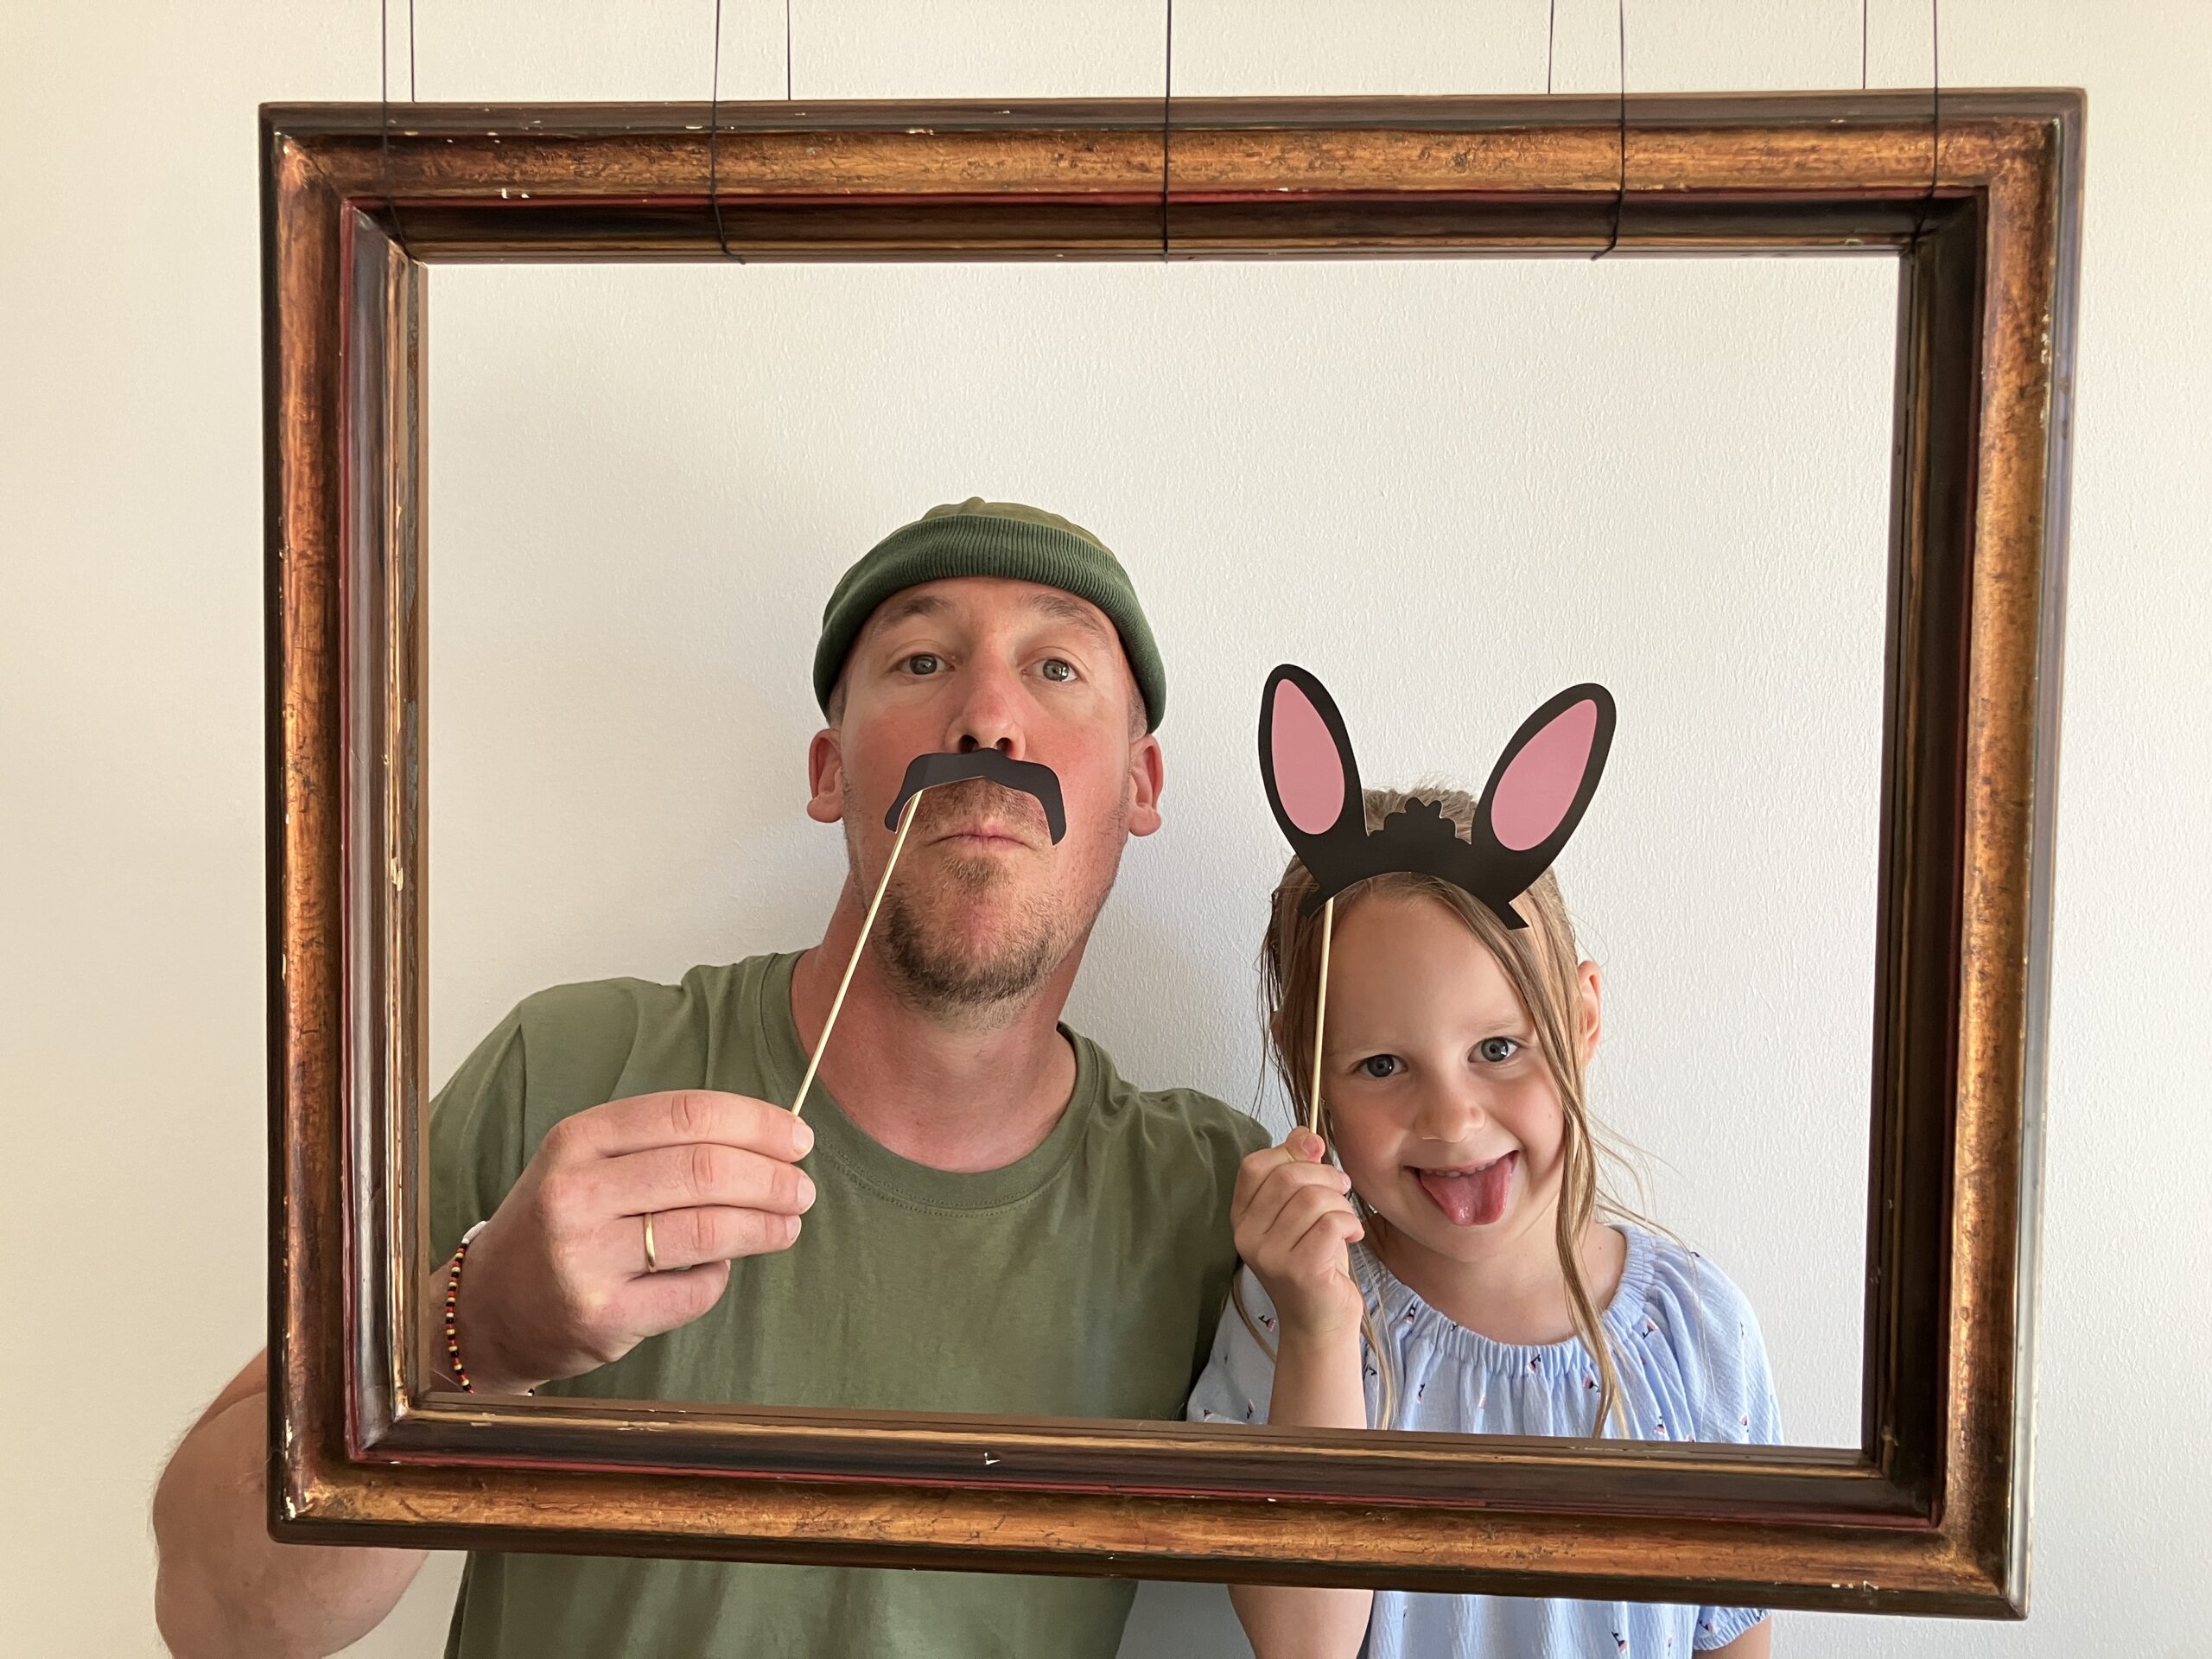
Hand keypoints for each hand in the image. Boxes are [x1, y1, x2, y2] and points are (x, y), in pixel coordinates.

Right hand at [449, 1090, 816, 1392]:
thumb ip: (662, 1145)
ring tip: (788, 1225)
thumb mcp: (588, 1163)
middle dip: (773, 1178)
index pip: (687, 1114)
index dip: (756, 1123)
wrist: (488, 1308)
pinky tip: (721, 1268)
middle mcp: (576, 1193)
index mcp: (579, 1139)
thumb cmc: (561, 1224)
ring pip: (709, 1229)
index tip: (798, 1138)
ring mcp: (585, 1258)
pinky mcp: (602, 1317)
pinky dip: (721, 1277)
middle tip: (803, 1188)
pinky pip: (694, 1290)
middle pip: (706, 1170)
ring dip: (766, 1226)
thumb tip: (768, 1141)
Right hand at [1230, 1127, 1365, 1348]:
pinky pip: (1331, 1224)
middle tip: (1342, 1190)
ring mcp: (1270, 1255)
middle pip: (1289, 1178)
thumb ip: (1298, 1172)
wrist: (1320, 1323)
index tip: (1318, 1154)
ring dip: (1341, 1203)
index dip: (1290, 1151)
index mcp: (1242, 1217)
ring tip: (1346, 1220)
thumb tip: (1307, 1134)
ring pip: (1313, 1199)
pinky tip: (1351, 1238)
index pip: (1255, 1165)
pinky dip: (1350, 1224)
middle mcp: (1248, 1236)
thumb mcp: (1301, 1212)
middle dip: (1326, 1176)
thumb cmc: (1314, 1261)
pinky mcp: (1298, 1271)